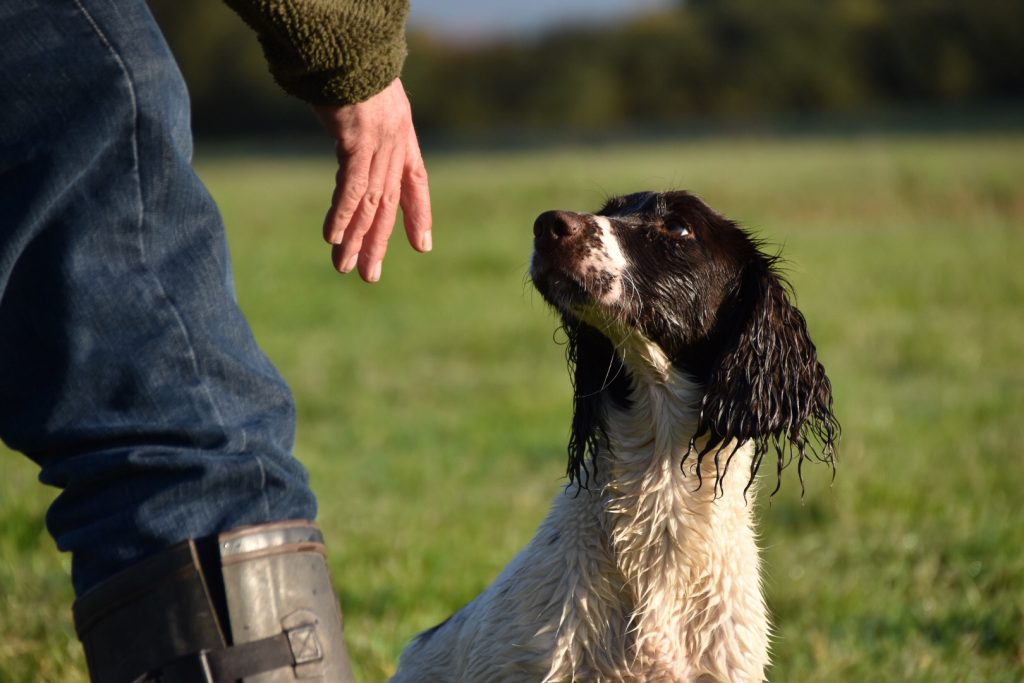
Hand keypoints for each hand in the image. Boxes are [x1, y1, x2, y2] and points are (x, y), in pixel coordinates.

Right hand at [314, 79, 431, 281]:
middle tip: (370, 276)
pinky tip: (333, 237)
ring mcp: (378, 142)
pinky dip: (343, 214)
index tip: (423, 245)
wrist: (347, 41)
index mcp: (403, 131)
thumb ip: (364, 123)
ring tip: (345, 267)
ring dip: (356, 238)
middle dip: (379, 242)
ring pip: (370, 202)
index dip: (419, 213)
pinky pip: (351, 186)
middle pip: (389, 202)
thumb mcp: (366, 96)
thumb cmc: (350, 63)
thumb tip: (350, 133)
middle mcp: (395, 141)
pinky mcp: (357, 139)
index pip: (416, 180)